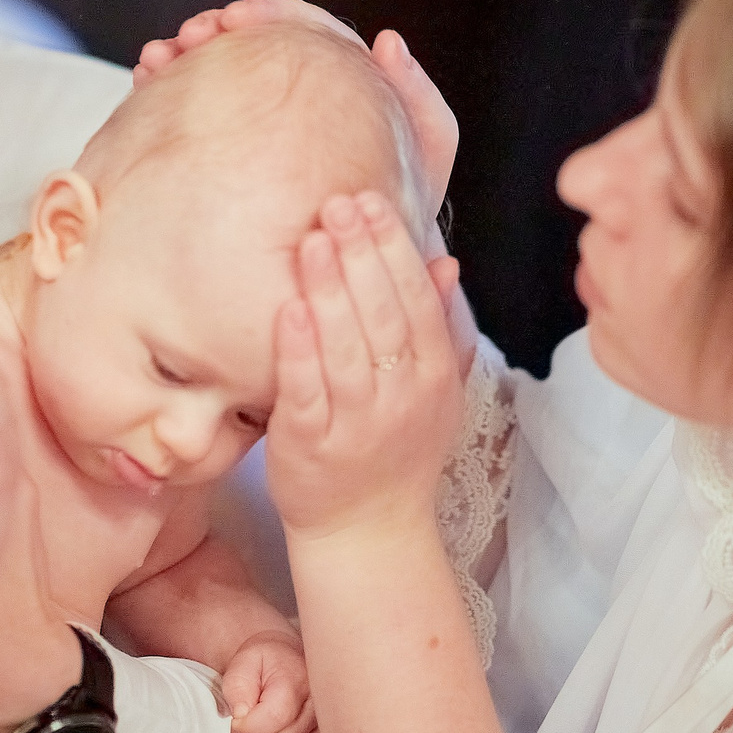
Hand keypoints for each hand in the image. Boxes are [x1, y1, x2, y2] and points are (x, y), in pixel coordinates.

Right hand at [137, 0, 457, 223]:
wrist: (363, 271)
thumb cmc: (398, 216)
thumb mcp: (427, 154)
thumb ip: (419, 101)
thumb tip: (388, 41)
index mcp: (343, 86)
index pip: (305, 29)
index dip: (271, 14)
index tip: (236, 17)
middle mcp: (301, 99)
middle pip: (255, 43)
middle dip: (217, 29)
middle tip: (191, 34)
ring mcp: (262, 124)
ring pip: (220, 72)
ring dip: (185, 53)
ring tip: (157, 56)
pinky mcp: (231, 151)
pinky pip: (196, 110)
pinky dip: (169, 89)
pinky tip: (146, 79)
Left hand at [221, 629, 320, 732]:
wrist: (283, 662)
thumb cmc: (264, 664)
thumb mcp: (243, 663)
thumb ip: (238, 686)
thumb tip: (242, 715)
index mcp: (298, 682)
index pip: (276, 717)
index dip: (247, 728)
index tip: (234, 723)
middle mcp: (318, 708)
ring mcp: (322, 731)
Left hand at [269, 192, 464, 543]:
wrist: (369, 530)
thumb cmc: (396, 451)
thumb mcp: (434, 390)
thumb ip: (437, 325)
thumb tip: (443, 263)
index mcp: (433, 376)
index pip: (416, 300)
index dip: (394, 248)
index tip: (371, 203)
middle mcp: (400, 397)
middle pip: (383, 314)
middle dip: (360, 254)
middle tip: (336, 205)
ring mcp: (355, 422)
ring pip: (345, 347)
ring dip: (329, 289)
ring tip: (312, 241)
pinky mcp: (310, 444)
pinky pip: (305, 390)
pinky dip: (298, 350)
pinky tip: (288, 310)